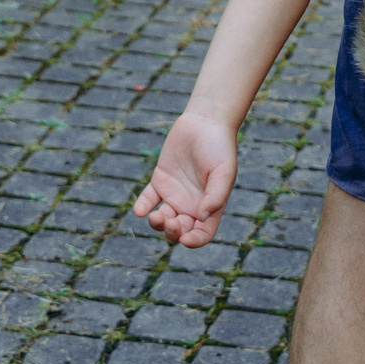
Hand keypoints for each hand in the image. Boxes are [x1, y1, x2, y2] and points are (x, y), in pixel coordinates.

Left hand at [134, 112, 235, 246]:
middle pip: (179, 230)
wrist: (204, 122)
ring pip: (162, 218)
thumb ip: (216, 196)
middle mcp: (191, 205)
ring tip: (155, 217)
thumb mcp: (223, 172)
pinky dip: (142, 206)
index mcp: (210, 207)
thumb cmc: (220, 147)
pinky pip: (148, 200)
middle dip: (173, 232)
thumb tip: (201, 218)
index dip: (194, 241)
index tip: (186, 238)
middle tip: (170, 222)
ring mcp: (174, 194)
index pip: (202, 234)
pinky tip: (141, 210)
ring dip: (157, 224)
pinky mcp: (160, 181)